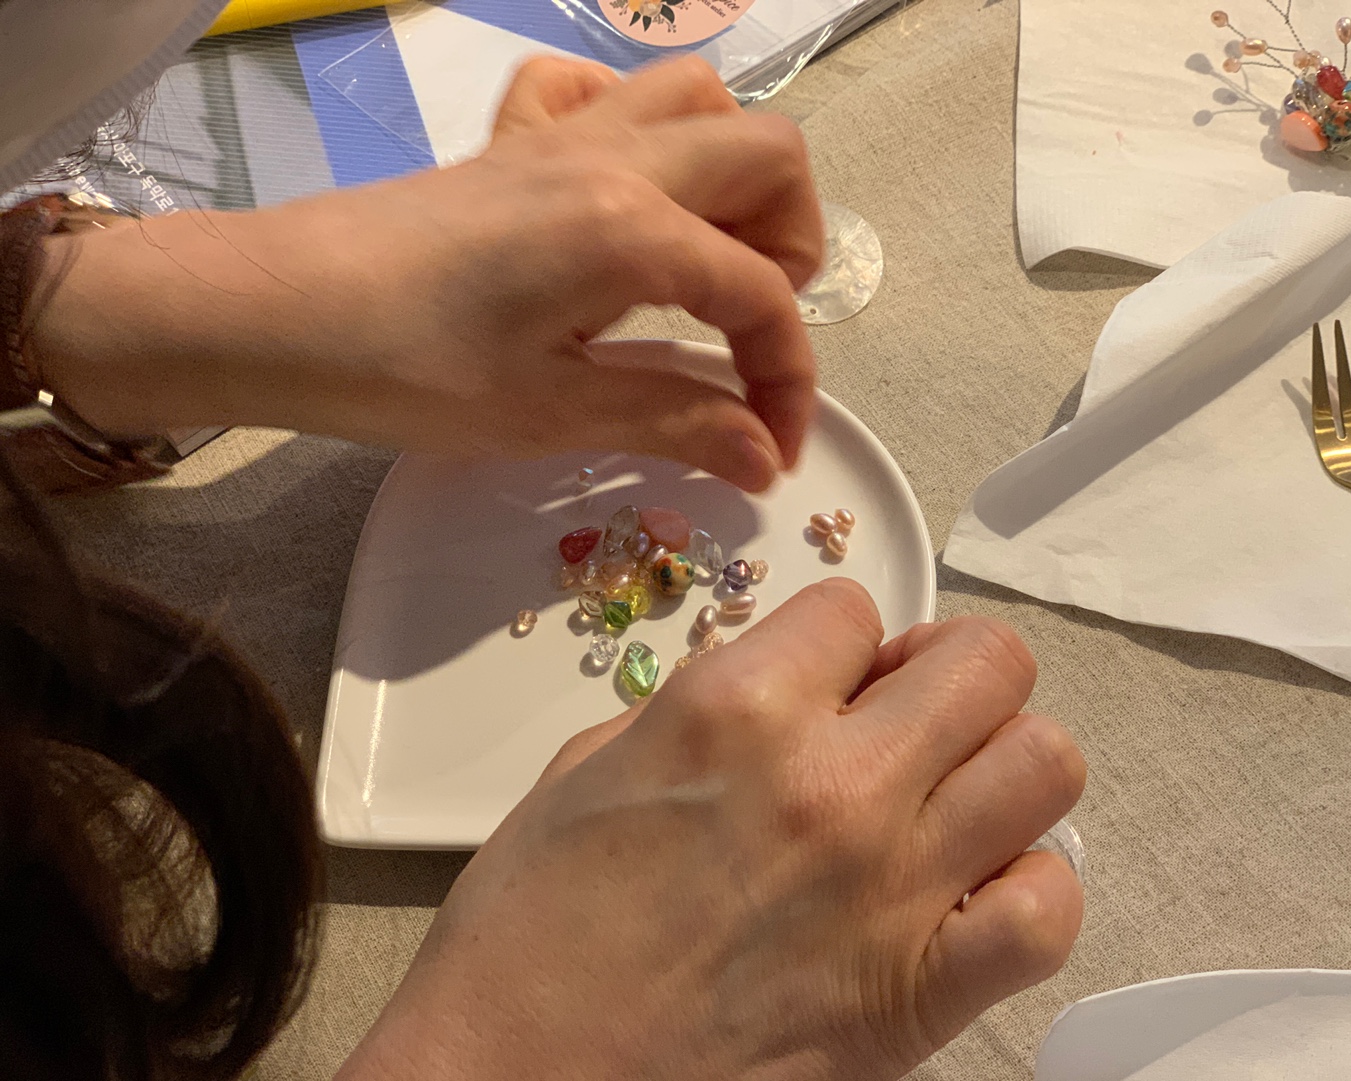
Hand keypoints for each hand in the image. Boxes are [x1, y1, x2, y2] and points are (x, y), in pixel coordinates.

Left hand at [31, 57, 823, 491]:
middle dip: (792, 248)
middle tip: (751, 334)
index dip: (788, 379)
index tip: (771, 450)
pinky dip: (639, 129)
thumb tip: (764, 457)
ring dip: (735, 176)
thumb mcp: (550, 413)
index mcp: (631, 231)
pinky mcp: (515, 140)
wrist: (274, 312)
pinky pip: (600, 90)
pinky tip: (622, 197)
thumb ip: (673, 420)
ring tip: (708, 262)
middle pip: (771, 157)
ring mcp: (563, 136)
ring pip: (701, 100)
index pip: (762, 295)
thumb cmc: (406, 372)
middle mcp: (615, 159)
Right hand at [339, 580, 1084, 1080]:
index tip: (826, 678)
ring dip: (1003, 762)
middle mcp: (829, 783)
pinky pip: (1048, 909)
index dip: (839, 640)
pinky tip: (968, 891)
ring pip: (1046, 762)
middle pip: (986, 660)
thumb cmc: (529, 937)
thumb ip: (702, 704)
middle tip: (905, 712)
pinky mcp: (920, 994)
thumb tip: (780, 686)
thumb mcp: (589, 767)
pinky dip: (1027, 890)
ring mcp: (890, 888)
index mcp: (734, 710)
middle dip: (948, 670)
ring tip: (949, 792)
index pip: (855, 608)